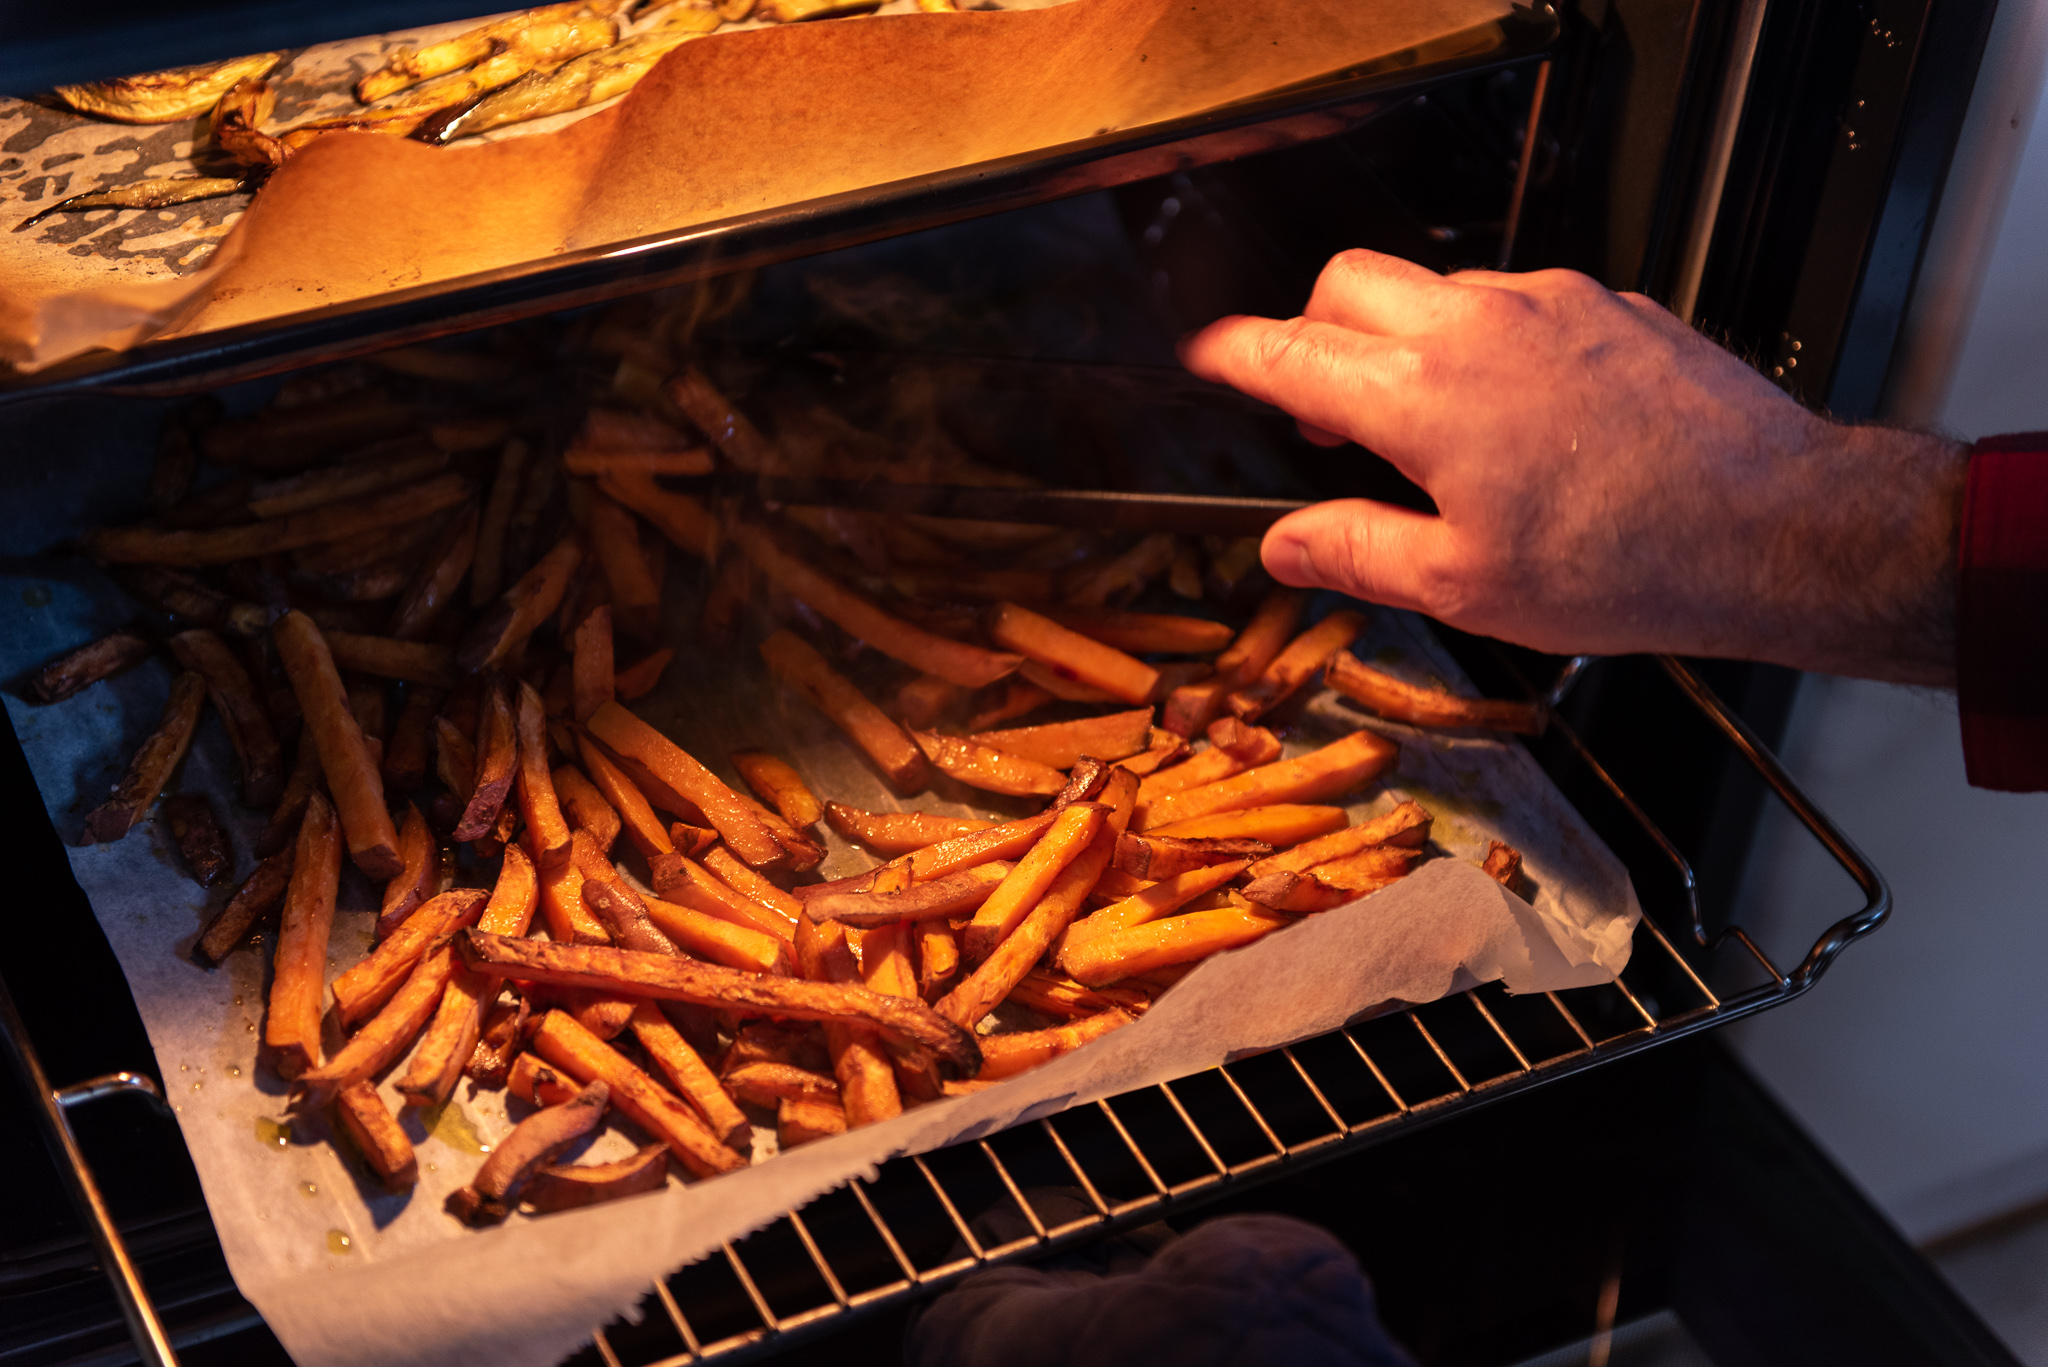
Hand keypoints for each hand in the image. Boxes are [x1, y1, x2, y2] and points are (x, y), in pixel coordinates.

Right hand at [1180, 250, 1966, 685]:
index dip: (1232, 353)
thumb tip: (1285, 545)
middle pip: (1347, 280)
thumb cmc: (1628, 565)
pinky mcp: (1606, 303)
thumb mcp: (1463, 587)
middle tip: (1317, 403)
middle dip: (1311, 328)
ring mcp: (1548, 303)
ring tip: (1425, 422)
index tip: (1208, 357)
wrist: (1772, 526)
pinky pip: (1513, 300)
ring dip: (1402, 336)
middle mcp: (1479, 326)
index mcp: (1423, 397)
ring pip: (1434, 287)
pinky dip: (1483, 340)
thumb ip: (1356, 552)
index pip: (1290, 350)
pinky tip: (1514, 414)